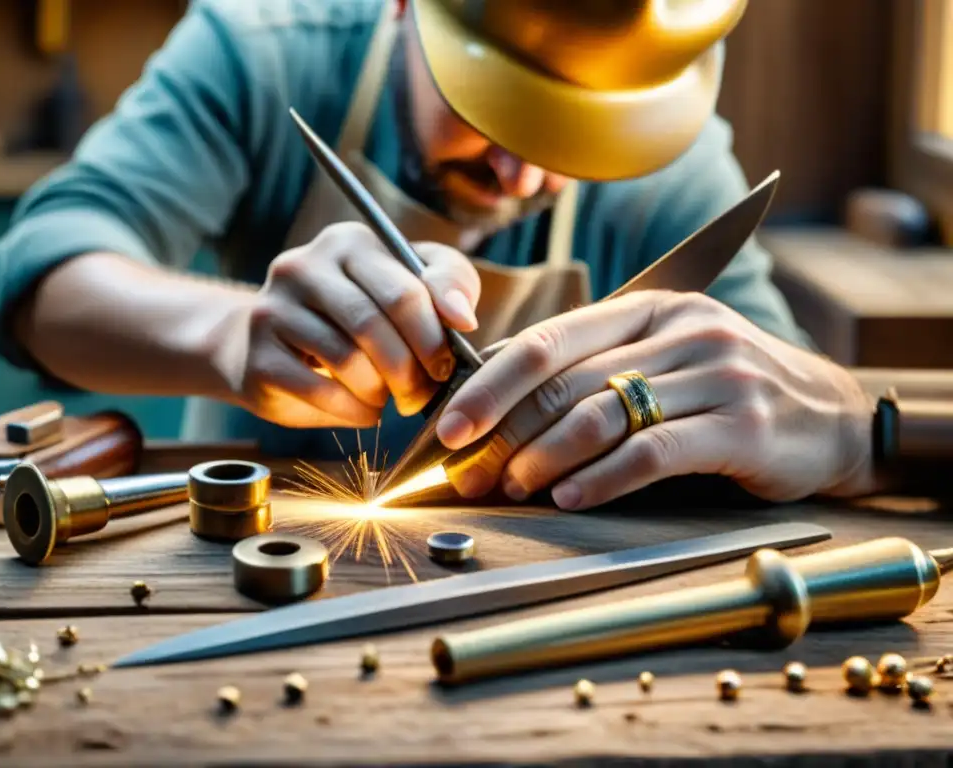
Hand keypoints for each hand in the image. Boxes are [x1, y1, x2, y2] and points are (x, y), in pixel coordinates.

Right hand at [236, 222, 479, 428]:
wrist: (270, 343)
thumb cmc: (357, 315)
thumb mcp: (409, 286)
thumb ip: (448, 286)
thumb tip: (464, 319)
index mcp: (349, 242)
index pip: (404, 291)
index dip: (434, 339)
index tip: (446, 368)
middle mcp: (304, 266)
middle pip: (373, 326)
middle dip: (408, 372)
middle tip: (420, 397)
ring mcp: (273, 309)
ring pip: (346, 360)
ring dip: (379, 393)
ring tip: (386, 399)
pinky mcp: (258, 356)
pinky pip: (319, 391)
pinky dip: (353, 411)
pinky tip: (363, 411)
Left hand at [435, 291, 879, 508]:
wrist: (829, 415)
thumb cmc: (725, 390)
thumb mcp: (663, 358)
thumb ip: (595, 368)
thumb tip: (497, 403)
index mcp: (650, 306)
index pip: (549, 339)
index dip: (490, 385)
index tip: (447, 426)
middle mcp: (682, 330)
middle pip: (567, 379)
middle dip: (505, 431)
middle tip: (469, 472)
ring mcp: (718, 374)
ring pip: (604, 413)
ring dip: (544, 456)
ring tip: (512, 487)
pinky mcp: (743, 425)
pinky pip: (653, 452)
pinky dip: (602, 478)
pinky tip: (569, 498)